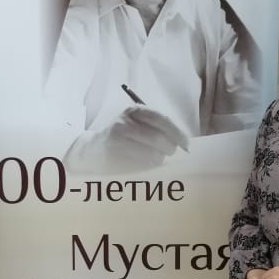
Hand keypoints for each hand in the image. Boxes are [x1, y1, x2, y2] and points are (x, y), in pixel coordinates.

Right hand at [66, 106, 189, 171]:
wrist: (93, 149)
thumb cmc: (123, 137)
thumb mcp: (137, 124)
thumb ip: (158, 128)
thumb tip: (183, 143)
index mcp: (134, 111)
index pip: (161, 119)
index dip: (177, 132)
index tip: (186, 144)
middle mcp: (124, 123)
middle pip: (157, 137)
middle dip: (169, 147)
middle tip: (171, 152)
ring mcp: (116, 140)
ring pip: (150, 153)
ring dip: (159, 159)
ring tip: (157, 158)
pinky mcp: (112, 156)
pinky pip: (140, 165)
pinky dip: (148, 167)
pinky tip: (146, 164)